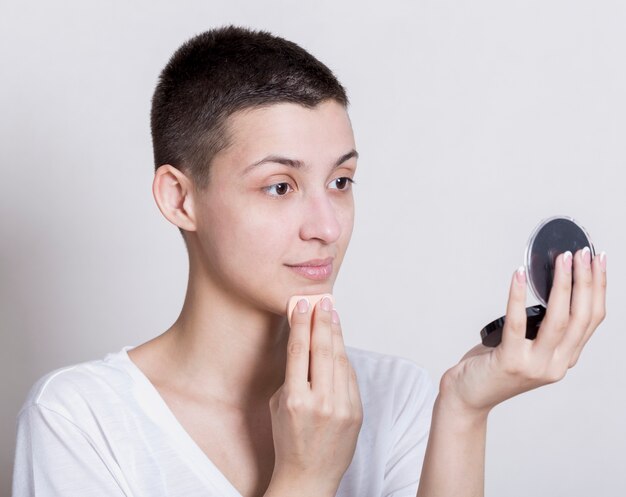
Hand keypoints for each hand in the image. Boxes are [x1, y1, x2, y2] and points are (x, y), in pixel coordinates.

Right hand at [266, 297, 362, 496]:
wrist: (309, 475)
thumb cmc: (289, 440)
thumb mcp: (279, 405)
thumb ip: (292, 376)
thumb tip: (305, 344)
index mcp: (294, 399)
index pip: (299, 350)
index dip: (300, 323)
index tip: (301, 304)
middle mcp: (320, 401)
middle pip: (323, 349)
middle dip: (322, 321)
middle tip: (322, 301)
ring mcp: (341, 407)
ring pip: (341, 360)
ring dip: (336, 335)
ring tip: (332, 316)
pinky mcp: (356, 412)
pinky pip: (350, 377)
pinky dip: (344, 358)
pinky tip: (339, 344)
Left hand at [440, 248, 606, 416]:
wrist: (468, 397)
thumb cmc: (493, 368)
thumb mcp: (528, 349)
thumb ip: (541, 329)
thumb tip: (547, 288)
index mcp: (564, 360)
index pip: (591, 320)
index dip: (598, 288)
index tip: (598, 262)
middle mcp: (555, 365)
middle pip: (580, 317)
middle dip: (585, 281)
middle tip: (583, 253)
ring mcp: (534, 365)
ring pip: (558, 320)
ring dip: (562, 285)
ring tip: (563, 260)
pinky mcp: (509, 360)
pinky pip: (516, 322)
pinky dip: (517, 295)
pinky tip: (518, 275)